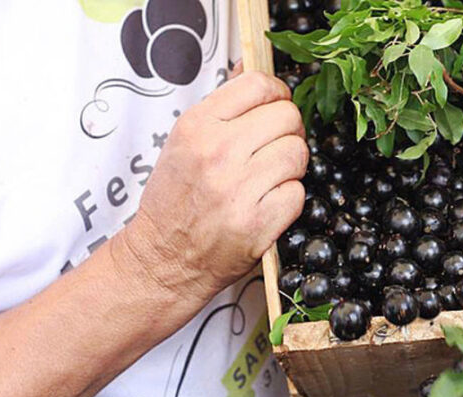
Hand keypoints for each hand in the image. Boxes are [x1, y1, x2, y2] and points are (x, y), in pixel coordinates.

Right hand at [116, 71, 308, 302]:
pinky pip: (298, 193)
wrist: (164, 258)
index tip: (276, 106)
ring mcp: (239, 189)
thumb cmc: (176, 200)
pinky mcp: (258, 222)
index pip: (258, 85)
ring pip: (298, 154)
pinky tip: (268, 203)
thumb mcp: (184, 142)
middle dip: (289, 131)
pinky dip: (289, 199)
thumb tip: (254, 71)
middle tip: (276, 147)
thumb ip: (222, 109)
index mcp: (197, 127)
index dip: (277, 94)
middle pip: (288, 118)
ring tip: (271, 176)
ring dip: (292, 166)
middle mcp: (218, 153)